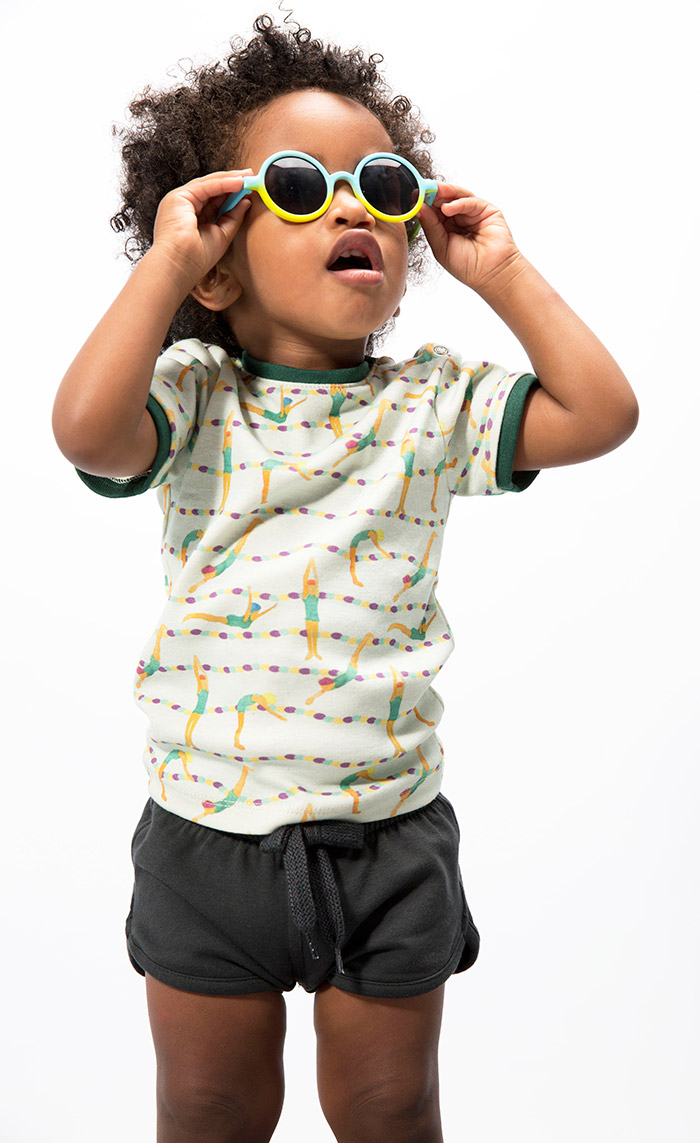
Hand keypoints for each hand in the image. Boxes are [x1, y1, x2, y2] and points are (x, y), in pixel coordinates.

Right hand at [151, 170, 253, 289]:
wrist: (179, 266)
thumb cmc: (195, 259)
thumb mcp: (222, 235)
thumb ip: (233, 217)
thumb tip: (246, 201)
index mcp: (191, 218)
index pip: (214, 201)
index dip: (232, 194)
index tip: (249, 190)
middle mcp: (184, 207)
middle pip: (211, 189)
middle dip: (232, 181)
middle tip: (251, 177)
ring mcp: (179, 201)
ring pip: (209, 184)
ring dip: (230, 179)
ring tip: (248, 176)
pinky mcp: (178, 197)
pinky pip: (206, 186)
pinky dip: (223, 183)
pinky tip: (238, 182)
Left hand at [418, 184, 522, 295]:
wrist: (491, 274)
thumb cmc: (468, 266)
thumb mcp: (441, 246)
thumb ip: (431, 226)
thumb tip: (418, 208)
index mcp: (447, 228)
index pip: (434, 211)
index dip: (424, 203)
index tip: (412, 196)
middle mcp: (460, 218)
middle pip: (445, 200)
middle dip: (432, 194)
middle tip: (420, 189)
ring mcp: (473, 213)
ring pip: (458, 197)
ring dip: (444, 193)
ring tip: (432, 192)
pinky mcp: (487, 210)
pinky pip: (471, 202)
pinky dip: (459, 203)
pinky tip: (447, 208)